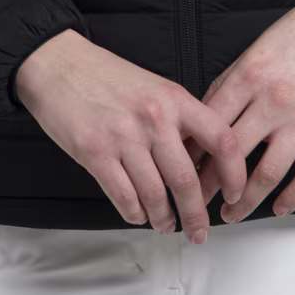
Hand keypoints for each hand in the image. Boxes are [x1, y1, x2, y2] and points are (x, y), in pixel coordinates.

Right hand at [15, 29, 246, 241]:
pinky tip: (138, 214)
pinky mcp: (95, 153)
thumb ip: (180, 119)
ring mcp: (124, 137)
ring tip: (166, 225)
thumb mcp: (155, 87)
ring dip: (163, 218)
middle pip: (187, 179)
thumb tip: (202, 161)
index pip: (221, 139)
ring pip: (156, 195)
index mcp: (175, 98)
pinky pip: (124, 197)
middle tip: (199, 231)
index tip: (235, 193)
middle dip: (196, 215)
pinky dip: (135, 213)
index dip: (234, 173)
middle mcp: (154, 118)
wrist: (59, 64)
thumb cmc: (106, 76)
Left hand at [186, 0, 294, 221]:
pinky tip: (278, 208)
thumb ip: (233, 81)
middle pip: (231, 155)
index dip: (191, 153)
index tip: (181, 170)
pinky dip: (291, 198)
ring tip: (232, 213)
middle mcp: (273, 99)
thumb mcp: (259, 46)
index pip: (209, 125)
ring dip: (245, 202)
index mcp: (249, 74)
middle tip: (197, 203)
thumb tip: (206, 115)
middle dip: (209, 186)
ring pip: (267, 174)